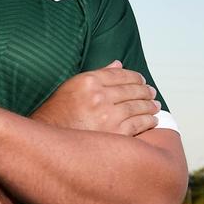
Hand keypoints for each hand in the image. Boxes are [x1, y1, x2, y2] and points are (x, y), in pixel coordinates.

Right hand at [31, 61, 158, 135]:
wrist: (48, 140)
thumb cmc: (58, 113)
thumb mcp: (72, 86)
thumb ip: (97, 74)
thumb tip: (118, 64)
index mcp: (88, 81)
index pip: (120, 74)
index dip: (135, 77)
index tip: (141, 80)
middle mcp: (99, 96)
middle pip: (132, 90)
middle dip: (145, 91)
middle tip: (152, 93)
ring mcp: (107, 115)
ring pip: (138, 107)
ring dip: (150, 106)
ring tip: (155, 106)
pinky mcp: (114, 133)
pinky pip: (138, 124)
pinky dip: (148, 122)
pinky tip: (152, 120)